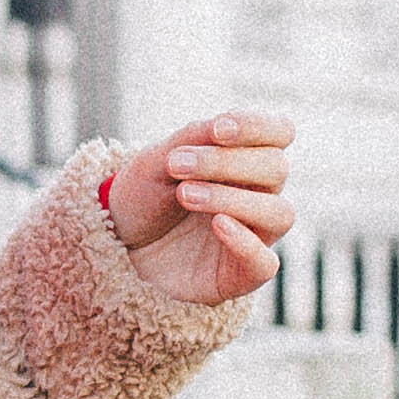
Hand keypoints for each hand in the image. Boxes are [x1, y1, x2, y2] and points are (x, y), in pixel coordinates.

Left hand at [104, 108, 295, 305]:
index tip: (218, 129)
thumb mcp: (158, 158)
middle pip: (276, 169)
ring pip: (279, 213)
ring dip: (233, 199)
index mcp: (246, 157)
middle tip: (177, 165)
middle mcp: (258, 193)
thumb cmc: (146, 193)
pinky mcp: (241, 273)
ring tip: (185, 194)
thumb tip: (222, 125)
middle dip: (226, 162)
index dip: (258, 126)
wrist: (119, 237)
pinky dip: (245, 243)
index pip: (279, 133)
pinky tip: (217, 225)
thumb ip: (193, 139)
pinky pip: (265, 263)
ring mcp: (254, 234)